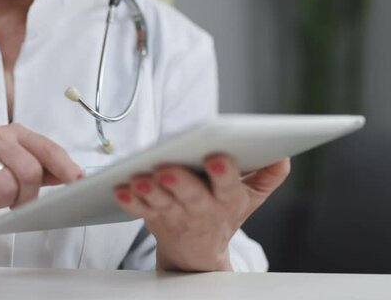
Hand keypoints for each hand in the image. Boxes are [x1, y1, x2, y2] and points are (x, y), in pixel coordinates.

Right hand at [0, 123, 82, 225]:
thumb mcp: (17, 171)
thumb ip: (45, 170)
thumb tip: (76, 175)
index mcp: (15, 133)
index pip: (47, 148)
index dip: (65, 166)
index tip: (78, 180)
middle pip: (30, 172)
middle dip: (26, 195)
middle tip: (15, 200)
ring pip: (7, 188)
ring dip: (2, 202)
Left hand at [113, 155, 289, 271]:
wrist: (199, 251)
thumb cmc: (223, 213)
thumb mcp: (251, 196)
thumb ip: (269, 174)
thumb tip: (283, 153)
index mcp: (227, 199)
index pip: (228, 185)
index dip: (223, 173)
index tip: (216, 158)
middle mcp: (200, 208)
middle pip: (190, 195)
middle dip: (180, 182)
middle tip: (167, 169)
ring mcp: (175, 214)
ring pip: (162, 202)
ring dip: (149, 191)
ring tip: (140, 178)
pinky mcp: (153, 216)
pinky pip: (139, 209)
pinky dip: (129, 200)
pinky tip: (120, 188)